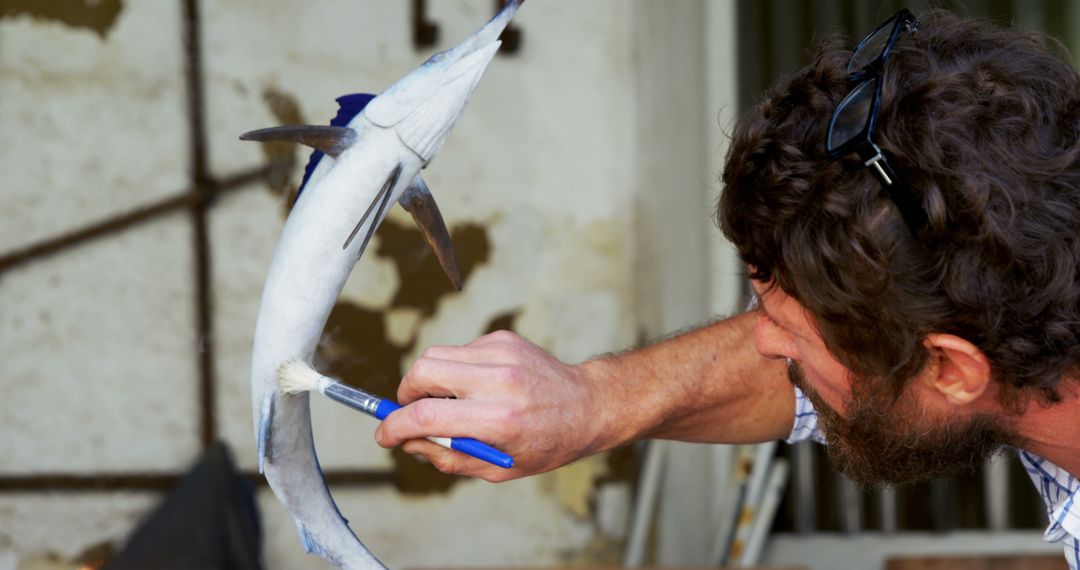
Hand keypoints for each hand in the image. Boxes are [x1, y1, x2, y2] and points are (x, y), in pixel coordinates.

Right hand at [374, 330, 607, 481]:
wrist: (587, 406)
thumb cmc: (545, 443)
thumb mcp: (497, 468)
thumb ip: (447, 458)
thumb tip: (407, 441)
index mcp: (497, 420)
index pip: (425, 415)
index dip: (394, 426)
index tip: (384, 434)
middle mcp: (499, 381)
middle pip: (422, 372)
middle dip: (406, 394)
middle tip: (412, 412)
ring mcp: (502, 354)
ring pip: (437, 356)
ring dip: (430, 380)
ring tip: (451, 401)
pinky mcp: (504, 338)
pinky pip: (460, 350)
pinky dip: (457, 369)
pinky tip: (478, 386)